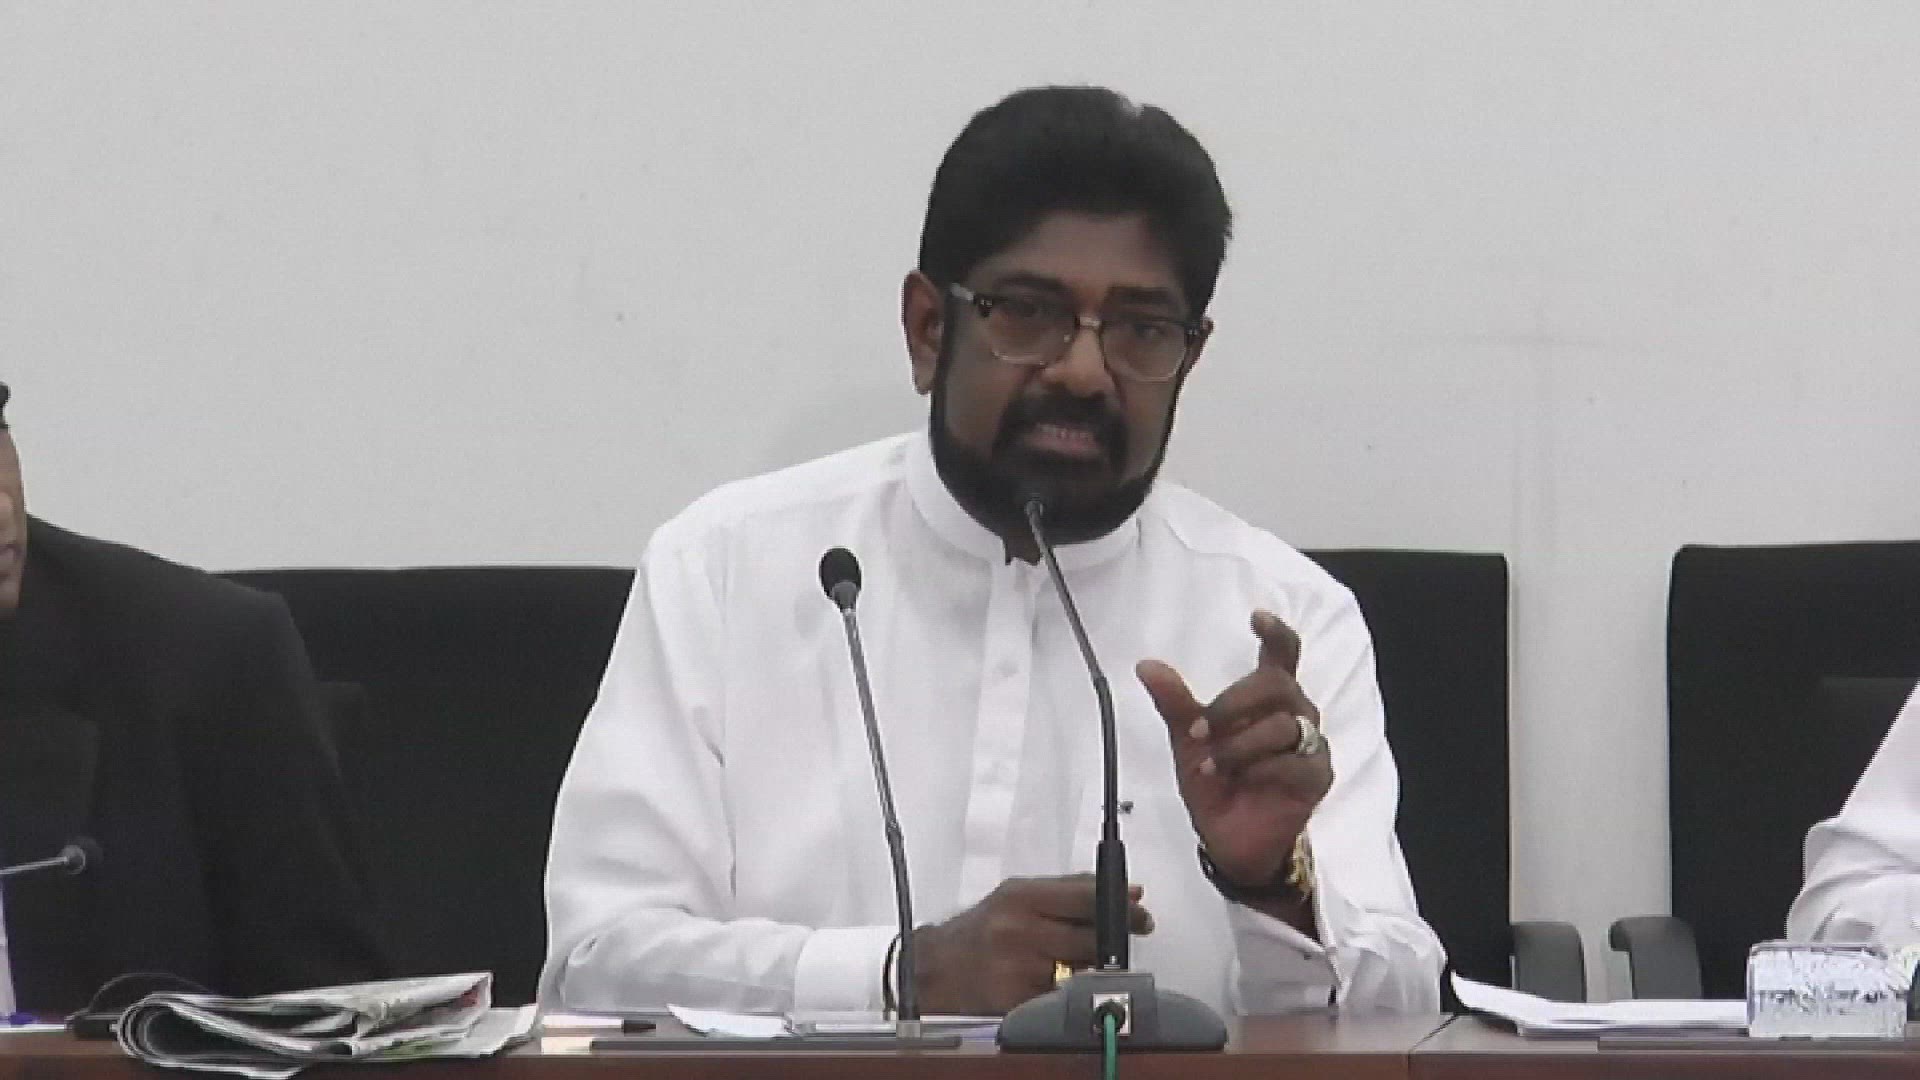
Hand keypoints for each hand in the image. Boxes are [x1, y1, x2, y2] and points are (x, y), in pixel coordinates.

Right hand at [911, 874, 1153, 1014]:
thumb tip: (1128, 890)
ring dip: (1092, 970)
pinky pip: (1062, 999)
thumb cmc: (978, 933)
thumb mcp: (1016, 897)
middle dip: (1114, 942)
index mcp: (1021, 898)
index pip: (1087, 896)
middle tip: (1123, 941)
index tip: (1140, 912)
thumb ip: (1070, 890)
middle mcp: (1020, 932)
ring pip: (1082, 972)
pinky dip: (1069, 995)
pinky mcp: (1018, 1003)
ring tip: (1080, 964)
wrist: (931, 970)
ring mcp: (1019, 970)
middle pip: (1091, 938)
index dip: (1122, 906)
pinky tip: (1059, 988)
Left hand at [1136, 610, 1332, 887]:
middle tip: (1200, 729)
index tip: (1257, 617)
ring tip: (1211, 767)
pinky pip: (1296, 763)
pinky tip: (1243, 781)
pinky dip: (1262, 770)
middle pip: (1278, 685)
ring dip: (1241, 745)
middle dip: (1234, 703)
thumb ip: (1176, 704)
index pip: (1283, 654)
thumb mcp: (1189, 741)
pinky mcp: (1317, 777)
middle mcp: (1296, 713)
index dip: (1275, 633)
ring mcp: (1311, 745)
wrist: (1229, 839)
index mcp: (1268, 697)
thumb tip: (1146, 665)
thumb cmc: (1216, 782)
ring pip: (1285, 726)